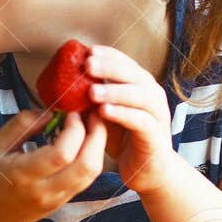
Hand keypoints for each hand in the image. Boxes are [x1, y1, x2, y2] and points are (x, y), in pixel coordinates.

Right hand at [0, 106, 107, 221]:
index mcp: (23, 175)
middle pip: (87, 165)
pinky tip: (85, 140)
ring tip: (91, 125)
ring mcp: (58, 198)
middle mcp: (45, 190)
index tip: (71, 113)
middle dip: (97, 135)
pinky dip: (92, 155)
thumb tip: (51, 112)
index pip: (62, 154)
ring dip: (98, 145)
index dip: (74, 129)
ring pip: (92, 172)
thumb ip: (21, 125)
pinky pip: (88, 177)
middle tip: (93, 114)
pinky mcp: (66, 200)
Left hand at [86, 44, 178, 195]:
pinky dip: (123, 114)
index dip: (108, 55)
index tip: (87, 51)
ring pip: (140, 96)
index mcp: (140, 85)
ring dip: (115, 91)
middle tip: (87, 65)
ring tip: (92, 91)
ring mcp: (157, 114)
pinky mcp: (156, 135)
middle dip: (110, 68)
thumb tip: (64, 83)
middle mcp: (152, 95)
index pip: (126, 62)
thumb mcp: (105, 113)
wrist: (148, 170)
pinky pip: (141, 121)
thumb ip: (93, 97)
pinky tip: (104, 112)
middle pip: (134, 74)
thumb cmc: (124, 137)